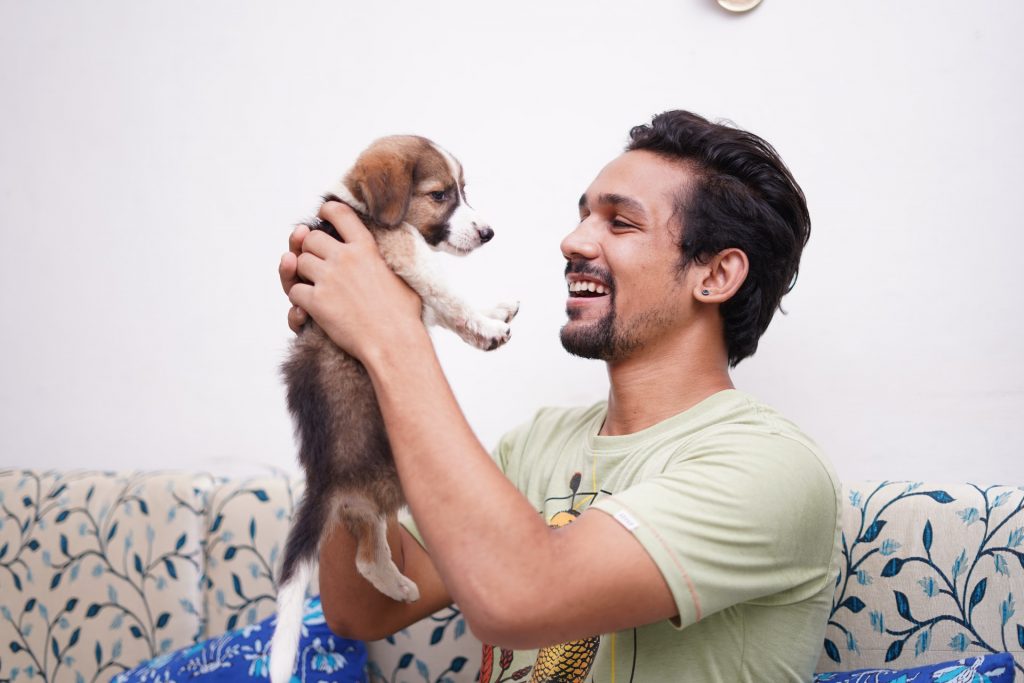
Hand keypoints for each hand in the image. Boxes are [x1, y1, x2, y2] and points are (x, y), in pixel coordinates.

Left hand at [284, 202, 423, 361]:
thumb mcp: (403, 276)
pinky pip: (294, 291)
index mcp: (366, 248)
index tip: (321, 217)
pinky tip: (309, 307)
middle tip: (317, 262)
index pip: (339, 214)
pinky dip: (298, 300)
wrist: (394, 343)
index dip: (326, 212)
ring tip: (314, 285)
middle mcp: (344, 258)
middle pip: (311, 239)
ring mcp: (328, 279)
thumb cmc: (404, 315)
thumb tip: (394, 254)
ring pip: (298, 263)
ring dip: (302, 274)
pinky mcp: (316, 302)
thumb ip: (389, 261)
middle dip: (309, 249)